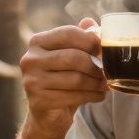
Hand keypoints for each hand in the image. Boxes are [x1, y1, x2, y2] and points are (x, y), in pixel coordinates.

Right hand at [19, 18, 106, 138]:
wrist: (47, 114)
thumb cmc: (61, 80)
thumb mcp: (69, 56)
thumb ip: (79, 38)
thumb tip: (91, 23)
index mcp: (37, 42)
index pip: (68, 33)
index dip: (91, 40)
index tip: (104, 49)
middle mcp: (30, 59)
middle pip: (74, 57)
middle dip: (96, 66)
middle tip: (108, 71)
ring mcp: (32, 81)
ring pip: (76, 79)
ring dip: (96, 83)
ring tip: (105, 84)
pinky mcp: (38, 101)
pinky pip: (74, 96)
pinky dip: (92, 96)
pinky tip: (99, 95)